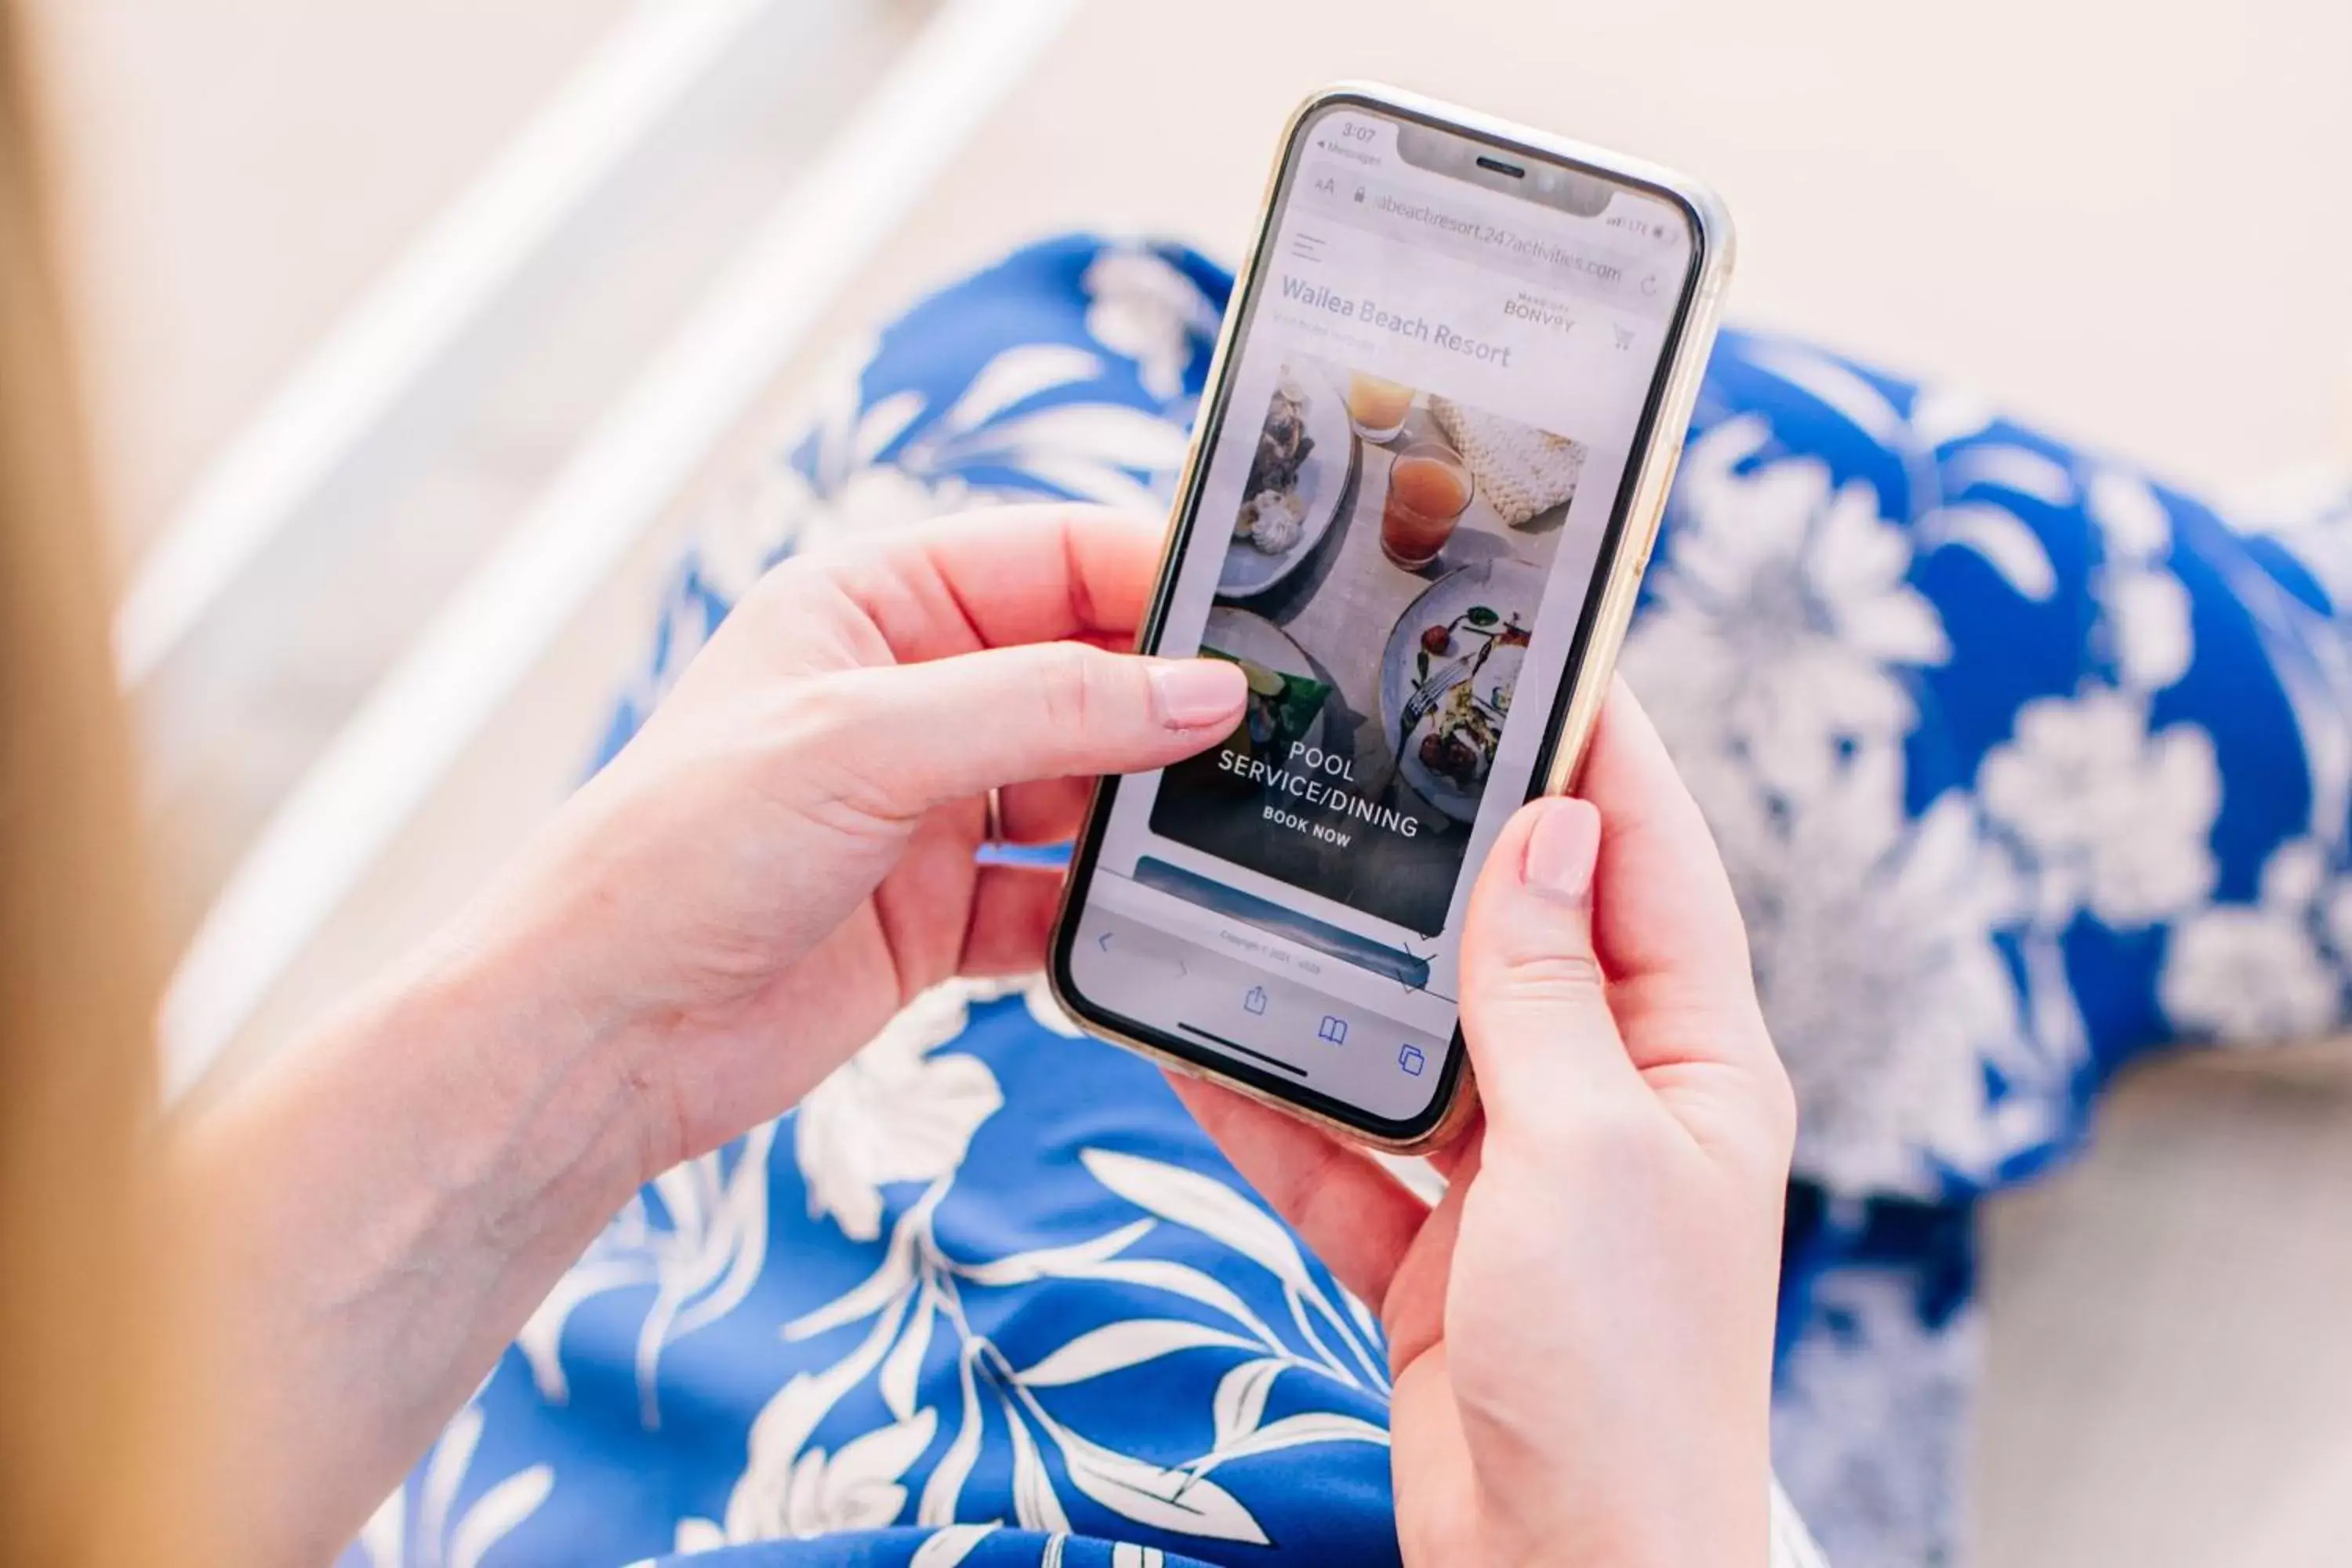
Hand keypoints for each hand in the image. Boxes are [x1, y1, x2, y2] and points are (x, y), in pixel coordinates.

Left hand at [455, 504, 1245, 1177]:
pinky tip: (1152, 922)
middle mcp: (907, 698)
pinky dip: (1103, 911)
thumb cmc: (678, 853)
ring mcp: (927, 811)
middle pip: (1081, 673)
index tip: (1254, 623)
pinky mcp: (940, 915)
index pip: (1048, 557)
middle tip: (1272, 732)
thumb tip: (1202, 692)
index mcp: (871, 606)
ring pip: (1082, 789)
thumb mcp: (867, 743)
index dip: (1153, 579)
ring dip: (1145, 811)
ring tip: (1231, 827)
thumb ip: (1047, 708)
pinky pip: (1056, 897)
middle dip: (1166, 703)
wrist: (599, 1037)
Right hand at [1173, 687, 1794, 1567]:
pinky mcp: (1435, 1246)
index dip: (1601, 747)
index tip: (1539, 642)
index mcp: (1693, 1058)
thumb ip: (1548, 992)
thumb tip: (1548, 830)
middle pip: (1523, 932)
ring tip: (1260, 873)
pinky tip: (1196, 1046)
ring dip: (1338, 973)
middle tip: (1365, 736)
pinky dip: (1272, 1103)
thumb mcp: (1587, 1154)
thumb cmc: (1622, 1377)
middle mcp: (1612, 1100)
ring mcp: (1521, 1175)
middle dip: (1450, 845)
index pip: (1650, 858)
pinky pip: (1343, 1146)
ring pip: (1418, 1034)